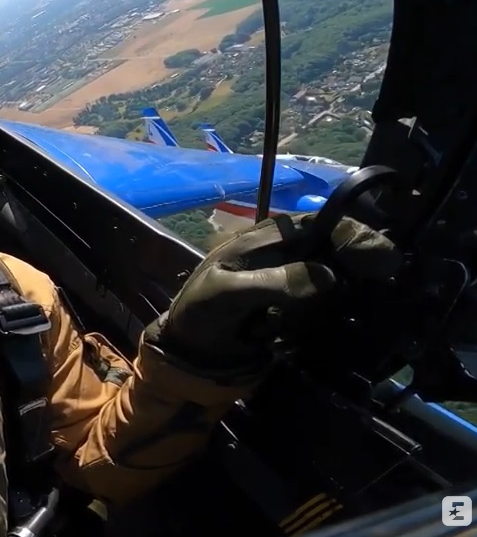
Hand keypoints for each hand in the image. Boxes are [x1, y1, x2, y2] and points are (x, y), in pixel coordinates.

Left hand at [145, 213, 400, 377]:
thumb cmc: (202, 312)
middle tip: (366, 291)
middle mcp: (291, 253)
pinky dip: (333, 317)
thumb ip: (271, 282)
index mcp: (271, 237)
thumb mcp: (227, 294)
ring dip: (342, 299)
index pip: (325, 224)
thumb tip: (327, 276)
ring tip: (304, 319)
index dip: (356, 236)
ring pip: (343, 280)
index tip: (382, 261)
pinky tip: (307, 331)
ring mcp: (300, 281)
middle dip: (358, 269)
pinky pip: (333, 307)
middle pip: (342, 251)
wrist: (192, 350)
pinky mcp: (305, 309)